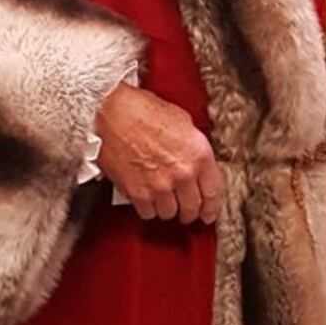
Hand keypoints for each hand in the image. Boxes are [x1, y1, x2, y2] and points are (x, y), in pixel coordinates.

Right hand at [94, 83, 221, 226]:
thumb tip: (194, 160)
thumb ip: (192, 147)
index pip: (213, 193)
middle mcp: (182, 173)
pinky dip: (147, 209)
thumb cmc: (142, 111)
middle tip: (185, 212)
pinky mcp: (137, 193)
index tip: (208, 213)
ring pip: (169, 213)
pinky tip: (147, 200)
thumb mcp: (182, 122)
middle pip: (192, 208)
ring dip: (166, 209)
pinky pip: (147, 213)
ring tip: (163, 201)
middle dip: (189, 212)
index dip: (211, 207)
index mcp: (198, 154)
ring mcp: (159, 185)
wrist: (112, 112)